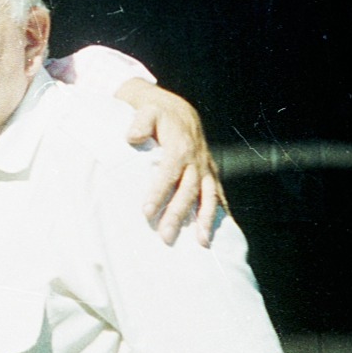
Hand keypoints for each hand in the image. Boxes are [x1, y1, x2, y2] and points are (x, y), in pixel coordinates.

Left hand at [117, 79, 226, 245]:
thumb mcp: (146, 111)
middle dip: (177, 214)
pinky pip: (217, 194)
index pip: (167, 173)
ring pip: (207, 196)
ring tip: (202, 243)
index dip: (158, 192)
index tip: (146, 211)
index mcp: (179, 147)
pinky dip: (219, 213)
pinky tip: (216, 233)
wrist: (178, 110)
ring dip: (205, 220)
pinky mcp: (210, 173)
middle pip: (188, 191)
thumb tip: (132, 137)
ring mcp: (205, 168)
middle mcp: (195, 160)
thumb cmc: (155, 113)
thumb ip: (140, 122)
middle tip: (165, 237)